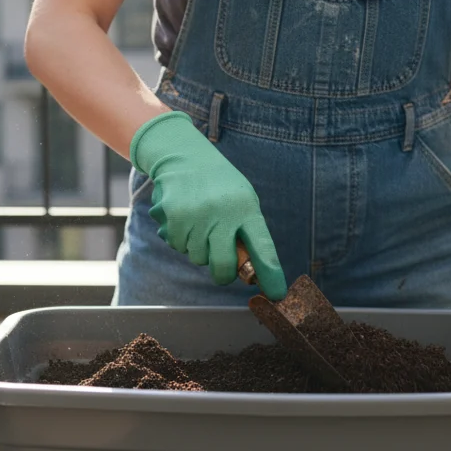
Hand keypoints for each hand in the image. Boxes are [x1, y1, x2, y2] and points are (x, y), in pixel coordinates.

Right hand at [130, 111, 287, 299]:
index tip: (276, 294)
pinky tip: (184, 220)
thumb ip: (247, 231)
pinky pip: (178, 246)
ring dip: (199, 250)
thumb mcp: (242, 199)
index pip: (263, 248)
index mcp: (247, 209)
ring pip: (198, 258)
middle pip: (224, 265)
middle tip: (223, 271)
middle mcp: (224, 213)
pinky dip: (181, 239)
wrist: (185, 156)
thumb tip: (251, 270)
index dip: (270, 275)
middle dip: (223, 274)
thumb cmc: (219, 184)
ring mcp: (198, 216)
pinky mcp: (175, 217)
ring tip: (200, 225)